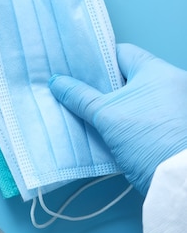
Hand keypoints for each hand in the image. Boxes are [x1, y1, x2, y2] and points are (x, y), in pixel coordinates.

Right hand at [49, 43, 186, 194]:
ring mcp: (172, 107)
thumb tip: (57, 82)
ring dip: (109, 104)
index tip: (75, 68)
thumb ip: (79, 96)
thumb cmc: (151, 140)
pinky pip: (139, 115)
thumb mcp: (106, 115)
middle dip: (99, 85)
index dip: (96, 60)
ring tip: (84, 109)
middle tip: (74, 90)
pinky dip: (121, 119)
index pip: (120, 53)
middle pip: (125, 77)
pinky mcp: (168, 128)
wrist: (177, 179)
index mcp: (158, 71)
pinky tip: (103, 127)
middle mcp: (170, 84)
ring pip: (131, 98)